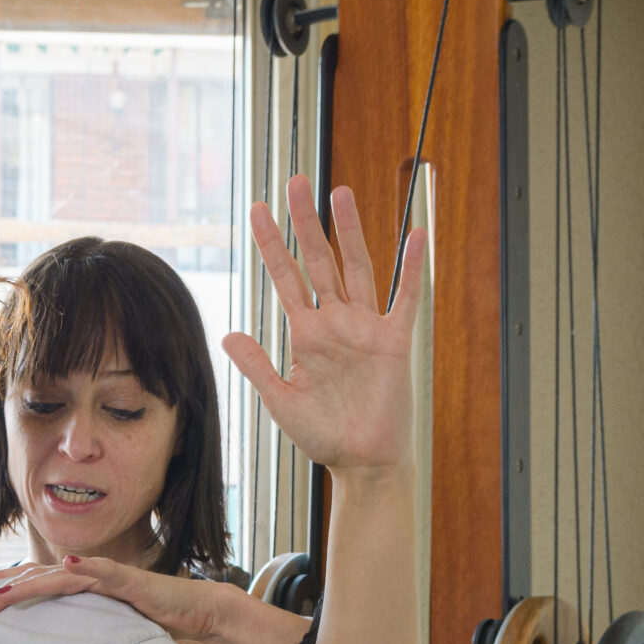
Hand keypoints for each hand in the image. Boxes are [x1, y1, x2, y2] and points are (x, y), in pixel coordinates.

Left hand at [0, 554, 227, 640]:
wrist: (193, 610)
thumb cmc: (148, 620)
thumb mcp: (104, 629)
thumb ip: (79, 630)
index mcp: (78, 588)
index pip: (33, 585)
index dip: (2, 590)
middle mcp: (87, 577)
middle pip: (35, 577)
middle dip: (1, 588)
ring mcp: (107, 576)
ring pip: (60, 575)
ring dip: (28, 583)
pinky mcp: (131, 581)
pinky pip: (107, 572)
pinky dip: (88, 567)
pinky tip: (69, 563)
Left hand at [221, 177, 422, 474]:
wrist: (362, 462)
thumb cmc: (324, 435)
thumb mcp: (280, 400)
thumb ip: (257, 366)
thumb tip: (228, 334)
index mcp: (306, 332)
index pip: (285, 277)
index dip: (270, 243)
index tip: (256, 209)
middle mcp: (335, 321)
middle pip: (318, 259)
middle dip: (305, 221)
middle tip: (294, 181)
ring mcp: (365, 327)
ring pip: (357, 267)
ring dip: (350, 230)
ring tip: (339, 193)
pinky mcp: (394, 342)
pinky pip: (405, 298)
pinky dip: (411, 269)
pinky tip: (415, 236)